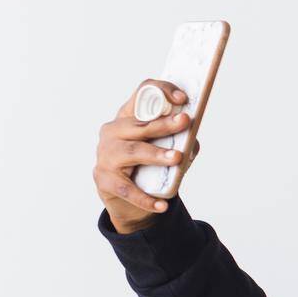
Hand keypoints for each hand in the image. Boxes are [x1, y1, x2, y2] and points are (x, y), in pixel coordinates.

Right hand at [94, 78, 193, 233]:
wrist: (125, 197)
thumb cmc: (147, 165)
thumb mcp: (162, 149)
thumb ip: (178, 142)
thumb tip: (192, 141)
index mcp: (128, 117)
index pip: (142, 94)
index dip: (161, 91)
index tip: (183, 98)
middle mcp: (113, 132)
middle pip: (140, 124)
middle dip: (164, 123)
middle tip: (185, 122)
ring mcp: (106, 155)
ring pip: (133, 152)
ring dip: (156, 154)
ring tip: (176, 158)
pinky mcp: (105, 179)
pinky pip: (127, 189)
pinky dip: (145, 198)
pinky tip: (161, 205)